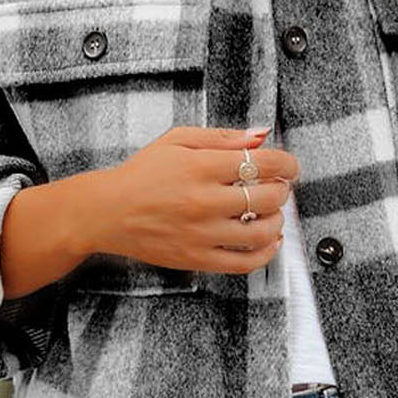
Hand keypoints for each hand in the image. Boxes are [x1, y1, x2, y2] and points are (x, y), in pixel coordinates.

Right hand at [81, 125, 299, 275]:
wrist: (107, 212)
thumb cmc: (142, 175)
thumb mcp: (177, 141)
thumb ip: (222, 137)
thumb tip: (260, 134)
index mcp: (200, 167)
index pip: (262, 163)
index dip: (287, 163)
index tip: (289, 166)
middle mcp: (204, 201)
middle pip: (267, 196)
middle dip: (282, 190)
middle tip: (279, 186)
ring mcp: (202, 233)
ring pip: (261, 231)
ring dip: (278, 220)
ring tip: (272, 212)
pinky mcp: (198, 259)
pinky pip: (244, 262)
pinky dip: (266, 253)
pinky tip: (270, 241)